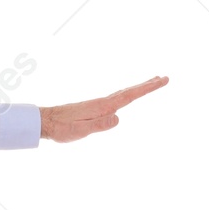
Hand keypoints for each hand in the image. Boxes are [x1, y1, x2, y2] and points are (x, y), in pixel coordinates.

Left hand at [40, 76, 167, 141]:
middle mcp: (102, 102)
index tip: (162, 80)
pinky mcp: (93, 108)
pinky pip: (115, 99)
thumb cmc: (61, 128)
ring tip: (150, 83)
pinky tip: (125, 97)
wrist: (45, 121)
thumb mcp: (80, 131)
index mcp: (103, 107)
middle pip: (129, 92)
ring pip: (123, 94)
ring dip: (138, 88)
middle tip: (164, 78)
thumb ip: (99, 125)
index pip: (130, 96)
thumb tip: (118, 118)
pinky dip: (126, 94)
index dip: (147, 88)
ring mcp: (98, 104)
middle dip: (147, 85)